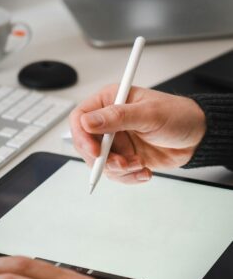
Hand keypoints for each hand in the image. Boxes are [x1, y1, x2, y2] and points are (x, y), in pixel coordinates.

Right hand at [70, 85, 205, 183]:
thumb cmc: (178, 116)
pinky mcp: (125, 158)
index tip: (96, 151)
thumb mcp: (149, 114)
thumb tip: (88, 122)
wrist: (197, 137)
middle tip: (123, 163)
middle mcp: (110, 123)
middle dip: (104, 159)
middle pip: (87, 146)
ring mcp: (117, 142)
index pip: (81, 119)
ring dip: (119, 170)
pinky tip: (145, 171)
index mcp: (111, 102)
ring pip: (100, 163)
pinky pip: (116, 174)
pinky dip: (129, 177)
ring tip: (139, 164)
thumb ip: (118, 117)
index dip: (83, 137)